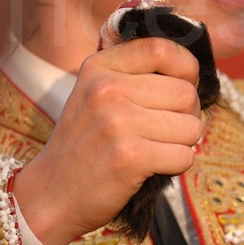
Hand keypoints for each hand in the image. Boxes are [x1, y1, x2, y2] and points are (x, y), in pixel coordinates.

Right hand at [11, 37, 202, 244]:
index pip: (163, 49)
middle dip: (188, 115)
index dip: (186, 68)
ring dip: (184, 143)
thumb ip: (134, 75)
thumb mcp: (95, 95)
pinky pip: (184, 156)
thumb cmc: (84, 145)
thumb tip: (193, 73)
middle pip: (185, 92)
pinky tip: (153, 167)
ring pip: (191, 126)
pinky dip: (177, 165)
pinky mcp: (129, 157)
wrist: (50, 195)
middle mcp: (106, 89)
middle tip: (166, 130)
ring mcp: (117, 122)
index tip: (182, 86)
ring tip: (156, 149)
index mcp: (99, 66)